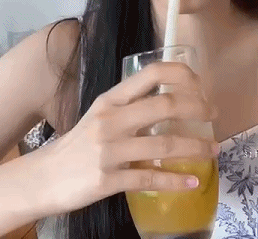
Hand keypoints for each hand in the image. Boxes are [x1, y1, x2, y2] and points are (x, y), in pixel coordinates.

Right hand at [35, 61, 218, 214]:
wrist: (43, 177)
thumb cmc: (77, 144)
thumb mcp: (100, 116)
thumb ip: (129, 107)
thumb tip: (169, 104)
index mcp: (110, 100)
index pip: (151, 74)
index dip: (182, 75)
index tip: (201, 86)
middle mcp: (111, 120)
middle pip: (165, 105)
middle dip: (198, 109)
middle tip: (213, 116)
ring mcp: (109, 150)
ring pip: (165, 145)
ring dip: (196, 148)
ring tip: (214, 150)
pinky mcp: (108, 179)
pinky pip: (151, 179)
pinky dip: (176, 181)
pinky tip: (192, 182)